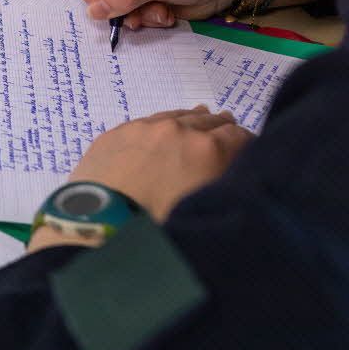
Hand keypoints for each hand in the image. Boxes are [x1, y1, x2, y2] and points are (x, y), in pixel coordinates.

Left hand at [28, 107, 252, 253]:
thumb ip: (224, 186)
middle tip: (227, 136)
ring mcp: (144, 128)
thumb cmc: (160, 232)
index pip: (239, 136)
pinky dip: (161, 126)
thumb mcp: (205, 212)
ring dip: (192, 122)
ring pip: (177, 117)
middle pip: (210, 121)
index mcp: (207, 150)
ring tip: (201, 121)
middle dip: (221, 130)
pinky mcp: (116, 133)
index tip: (249, 155)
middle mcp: (178, 130)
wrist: (99, 227)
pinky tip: (162, 130)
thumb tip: (230, 175)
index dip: (247, 146)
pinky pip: (147, 122)